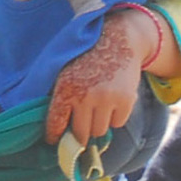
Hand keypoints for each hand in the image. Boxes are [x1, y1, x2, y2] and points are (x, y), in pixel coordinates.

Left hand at [46, 14, 142, 144]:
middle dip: (80, 133)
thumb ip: (62, 98)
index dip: (55, 136)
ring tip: (99, 107)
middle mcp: (84, 96)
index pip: (56, 123)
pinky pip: (118, 123)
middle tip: (83, 126)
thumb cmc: (87, 58)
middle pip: (81, 134)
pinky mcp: (125, 100)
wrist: (118, 39)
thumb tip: (59, 133)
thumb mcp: (66, 72)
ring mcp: (106, 99)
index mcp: (65, 88)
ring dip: (99, 124)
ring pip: (99, 131)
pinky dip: (115, 116)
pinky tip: (113, 100)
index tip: (56, 141)